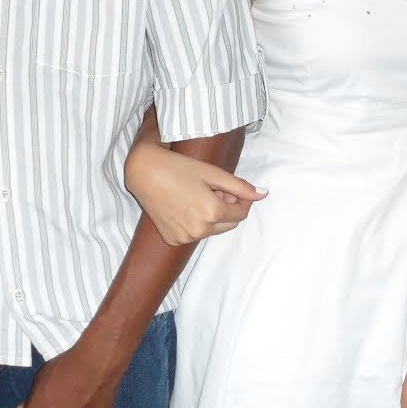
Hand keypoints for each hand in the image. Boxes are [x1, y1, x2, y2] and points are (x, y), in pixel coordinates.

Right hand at [125, 141, 266, 245]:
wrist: (143, 172)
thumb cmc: (178, 167)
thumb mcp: (212, 172)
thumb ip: (239, 186)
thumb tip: (263, 195)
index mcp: (213, 212)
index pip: (241, 214)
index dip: (240, 200)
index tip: (231, 188)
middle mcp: (200, 230)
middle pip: (228, 224)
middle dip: (227, 208)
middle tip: (211, 189)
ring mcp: (185, 237)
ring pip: (212, 230)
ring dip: (211, 216)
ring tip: (196, 195)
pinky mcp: (172, 239)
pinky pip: (194, 234)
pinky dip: (195, 223)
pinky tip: (183, 204)